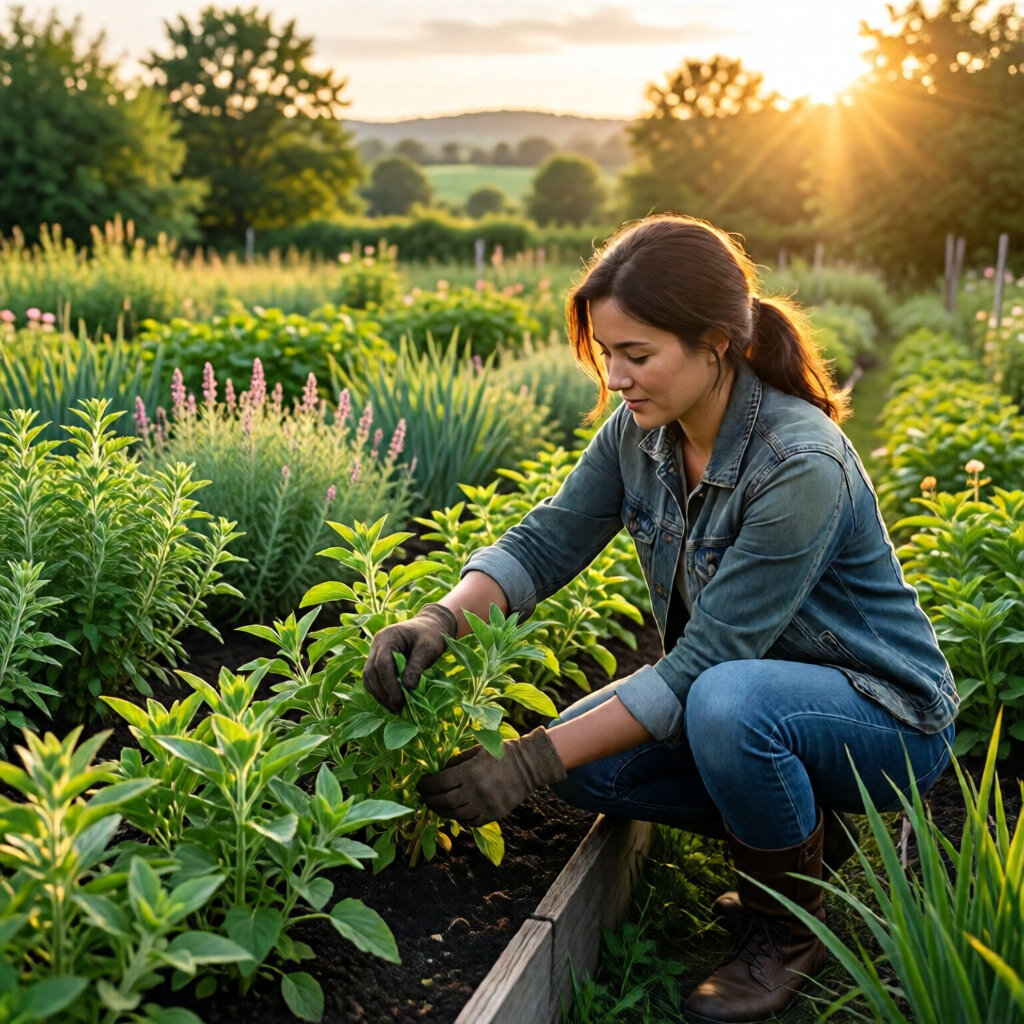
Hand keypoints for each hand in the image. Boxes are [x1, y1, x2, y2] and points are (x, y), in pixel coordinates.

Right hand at [362, 603, 457, 712]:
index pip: (382, 664)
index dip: (389, 685)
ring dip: (380, 694)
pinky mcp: (378, 660)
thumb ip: (416, 666)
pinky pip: (374, 678)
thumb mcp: (428, 649)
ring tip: (395, 709)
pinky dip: (381, 691)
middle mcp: (377, 644)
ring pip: (369, 677)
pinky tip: (392, 701)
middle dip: (383, 693)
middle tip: (397, 709)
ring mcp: (375, 652)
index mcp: (389, 637)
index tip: (399, 701)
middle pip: (371, 672)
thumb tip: (408, 688)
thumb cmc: (432, 635)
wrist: (431, 626)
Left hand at [416, 727, 566, 827]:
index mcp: (470, 771)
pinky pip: (471, 822)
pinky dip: (460, 819)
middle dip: (430, 801)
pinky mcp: (494, 814)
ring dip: (442, 812)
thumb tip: (437, 773)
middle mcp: (476, 790)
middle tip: (423, 798)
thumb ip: (457, 762)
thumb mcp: (477, 750)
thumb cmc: (501, 753)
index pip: (439, 783)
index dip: (426, 786)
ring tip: (436, 807)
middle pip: (444, 802)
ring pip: (456, 815)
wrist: (529, 766)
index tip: (420, 785)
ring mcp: (486, 804)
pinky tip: (455, 813)